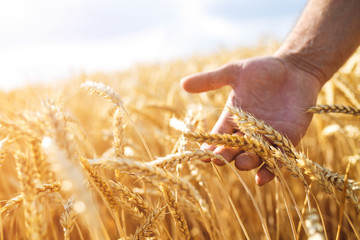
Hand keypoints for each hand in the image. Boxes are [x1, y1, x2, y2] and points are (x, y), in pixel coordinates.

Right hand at [181, 56, 322, 184]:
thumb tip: (182, 83)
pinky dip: (270, 169)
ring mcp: (268, 137)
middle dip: (227, 155)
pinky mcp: (288, 138)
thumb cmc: (263, 69)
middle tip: (219, 160)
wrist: (294, 68)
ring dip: (247, 161)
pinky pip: (278, 157)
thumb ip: (210, 80)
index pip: (218, 136)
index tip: (203, 154)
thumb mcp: (234, 73)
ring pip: (255, 155)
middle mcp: (248, 132)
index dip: (211, 146)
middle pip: (234, 148)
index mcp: (233, 119)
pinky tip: (262, 177)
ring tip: (241, 162)